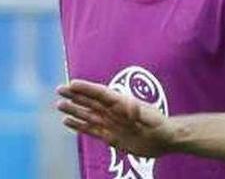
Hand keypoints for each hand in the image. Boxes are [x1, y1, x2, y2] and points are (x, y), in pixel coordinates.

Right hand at [56, 79, 172, 157]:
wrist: (164, 140)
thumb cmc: (161, 127)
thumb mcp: (152, 119)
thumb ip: (140, 114)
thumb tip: (129, 106)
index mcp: (123, 104)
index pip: (101, 94)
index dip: (87, 88)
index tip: (72, 83)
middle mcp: (114, 112)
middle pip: (91, 102)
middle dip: (76, 95)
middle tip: (59, 89)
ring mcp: (111, 123)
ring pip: (88, 115)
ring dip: (74, 110)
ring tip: (59, 105)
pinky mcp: (110, 136)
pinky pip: (91, 130)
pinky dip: (78, 126)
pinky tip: (67, 122)